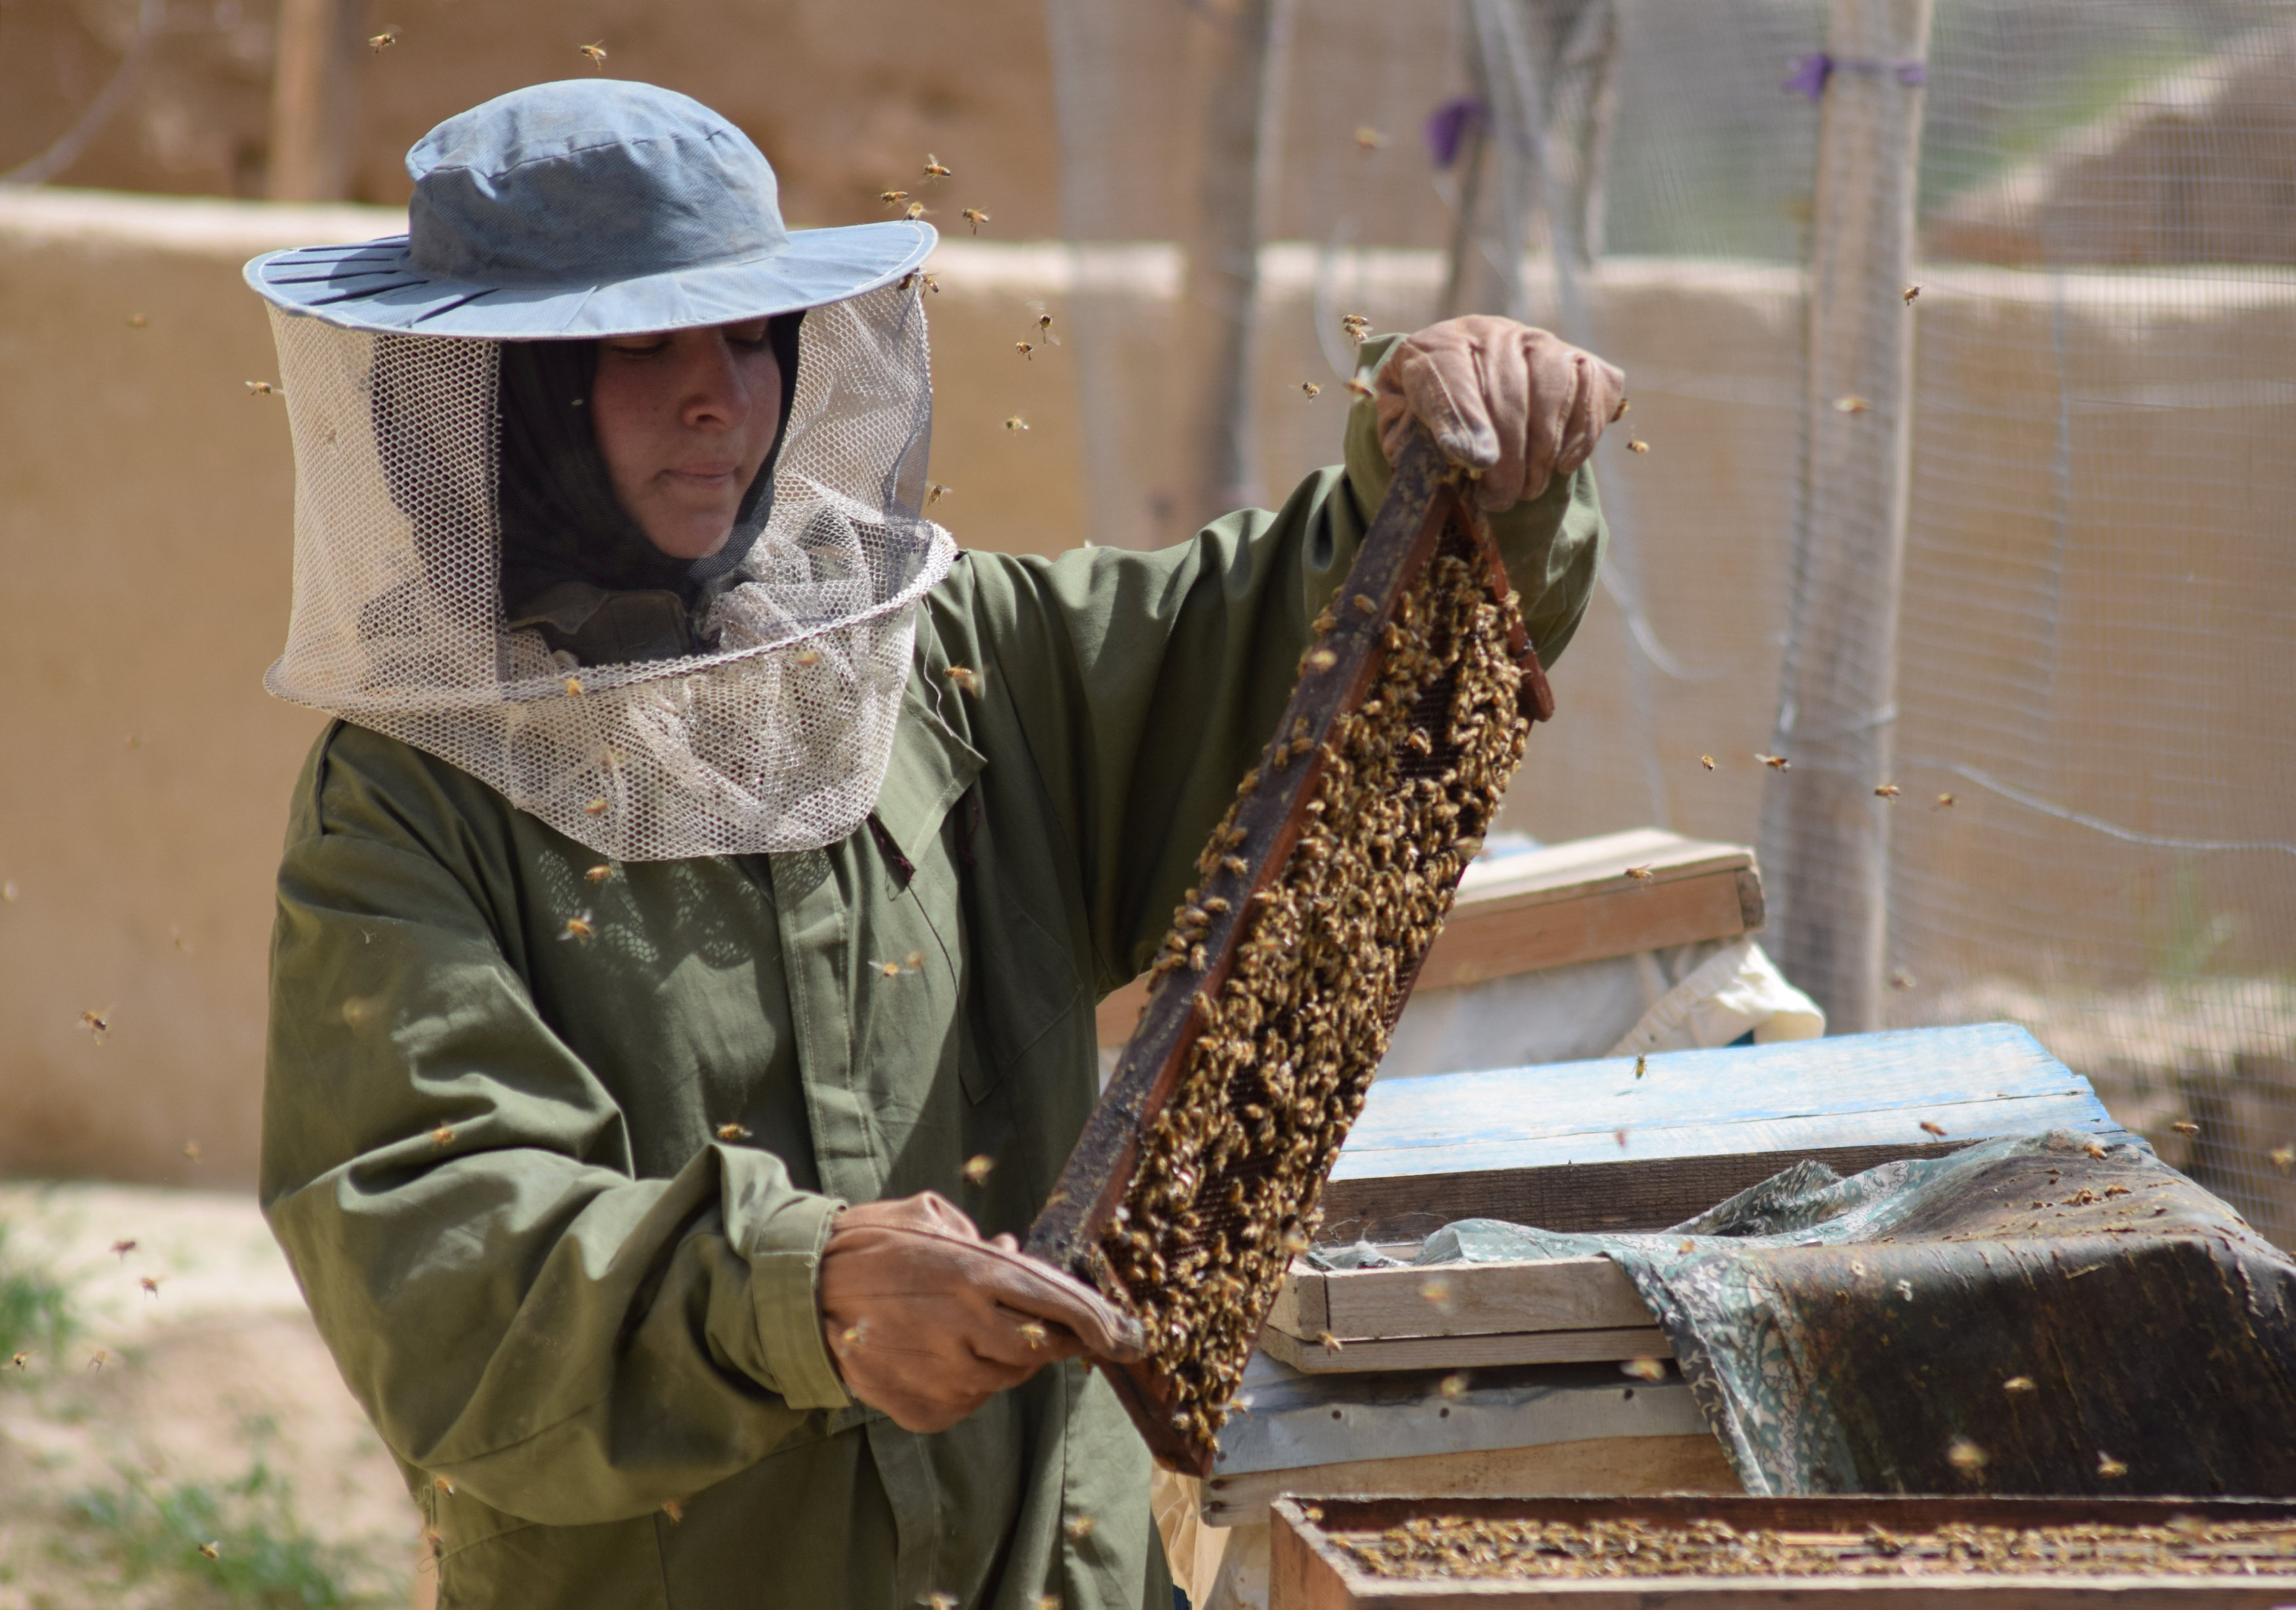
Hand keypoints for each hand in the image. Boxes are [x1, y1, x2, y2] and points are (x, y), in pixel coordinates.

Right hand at [817, 1191, 1143, 1432]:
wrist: (799, 1297)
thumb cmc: (869, 1248)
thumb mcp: (930, 1220)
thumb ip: (982, 1241)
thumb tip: (1021, 1255)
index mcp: (976, 1273)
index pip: (1061, 1304)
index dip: (1102, 1323)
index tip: (1131, 1338)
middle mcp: (969, 1328)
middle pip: (1042, 1348)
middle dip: (1049, 1338)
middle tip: (1027, 1322)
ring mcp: (947, 1376)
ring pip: (1005, 1377)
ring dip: (998, 1356)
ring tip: (955, 1329)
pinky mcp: (926, 1410)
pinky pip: (968, 1400)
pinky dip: (962, 1380)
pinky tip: (928, 1353)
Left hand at [1374, 315, 1626, 509]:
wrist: (1459, 393)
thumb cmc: (1427, 420)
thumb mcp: (1403, 431)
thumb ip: (1418, 438)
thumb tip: (1470, 454)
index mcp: (1434, 347)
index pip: (1447, 373)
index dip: (1462, 418)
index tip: (1475, 462)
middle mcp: (1489, 333)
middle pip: (1506, 390)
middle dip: (1507, 456)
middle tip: (1501, 498)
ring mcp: (1536, 340)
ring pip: (1551, 387)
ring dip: (1542, 449)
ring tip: (1527, 489)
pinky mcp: (1573, 356)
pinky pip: (1591, 384)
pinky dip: (1583, 429)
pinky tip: (1564, 465)